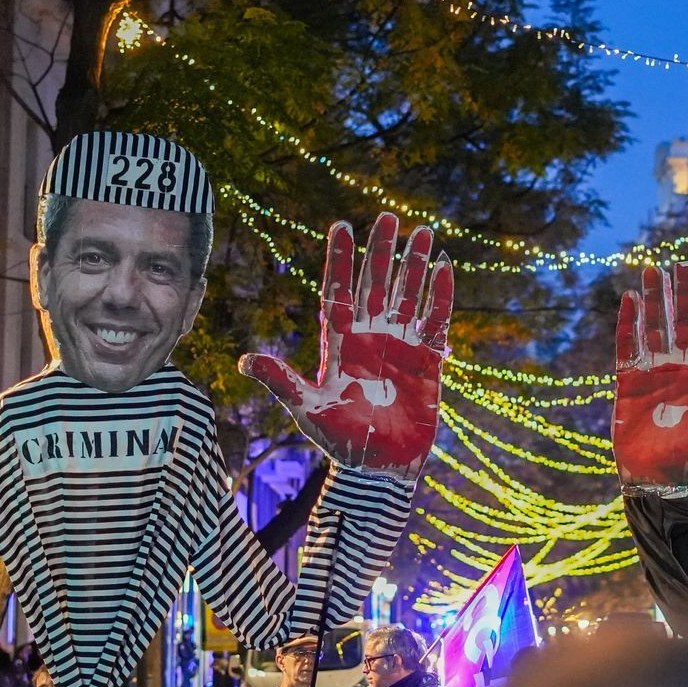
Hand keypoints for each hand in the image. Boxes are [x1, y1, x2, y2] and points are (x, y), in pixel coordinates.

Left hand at [241, 213, 452, 480]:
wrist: (379, 470)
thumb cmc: (340, 442)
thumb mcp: (306, 409)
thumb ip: (280, 381)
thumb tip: (243, 359)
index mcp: (340, 344)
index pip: (339, 292)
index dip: (340, 260)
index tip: (341, 225)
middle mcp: (370, 338)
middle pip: (375, 285)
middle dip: (381, 252)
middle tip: (387, 216)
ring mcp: (400, 347)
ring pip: (408, 296)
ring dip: (414, 265)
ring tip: (423, 231)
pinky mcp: (428, 361)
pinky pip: (436, 321)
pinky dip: (440, 296)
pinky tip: (444, 269)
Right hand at [613, 263, 687, 489]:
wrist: (658, 482)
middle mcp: (683, 370)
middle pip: (686, 322)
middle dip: (685, 293)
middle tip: (686, 263)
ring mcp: (655, 374)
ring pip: (656, 327)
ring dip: (655, 299)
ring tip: (653, 268)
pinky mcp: (629, 383)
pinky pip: (628, 346)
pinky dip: (628, 323)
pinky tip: (630, 298)